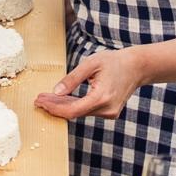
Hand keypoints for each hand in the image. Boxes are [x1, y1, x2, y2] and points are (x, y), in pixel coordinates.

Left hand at [33, 48, 149, 119]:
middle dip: (54, 107)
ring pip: (79, 113)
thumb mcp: (91, 64)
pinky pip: (86, 111)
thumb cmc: (114, 62)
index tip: (40, 101)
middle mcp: (106, 109)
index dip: (54, 108)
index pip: (72, 110)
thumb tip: (56, 92)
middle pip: (74, 113)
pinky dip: (73, 106)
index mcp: (102, 97)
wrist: (137, 67)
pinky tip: (60, 101)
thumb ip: (72, 78)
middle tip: (38, 100)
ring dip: (62, 107)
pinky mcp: (109, 112)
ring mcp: (109, 113)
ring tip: (45, 99)